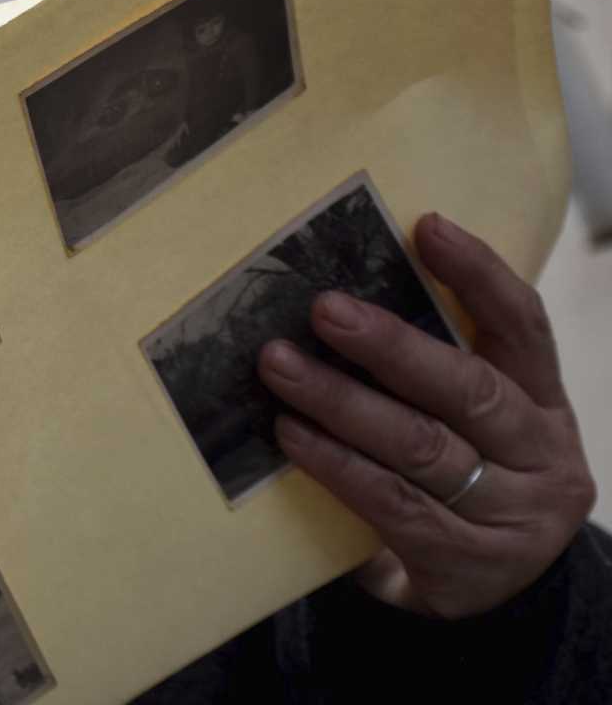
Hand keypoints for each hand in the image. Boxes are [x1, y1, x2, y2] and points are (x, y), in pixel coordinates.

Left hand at [258, 213, 596, 617]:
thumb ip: (431, 367)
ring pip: (421, 447)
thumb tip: (339, 291)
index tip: (426, 226)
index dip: (479, 275)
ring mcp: (513, 514)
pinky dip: (335, 464)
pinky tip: (291, 435)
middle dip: (391, 345)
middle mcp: (542, 454)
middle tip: (323, 308)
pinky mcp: (466, 563)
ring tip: (279, 366)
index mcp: (543, 401)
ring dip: (342, 402)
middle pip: (468, 389)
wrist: (487, 597)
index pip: (523, 326)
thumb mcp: (470, 421)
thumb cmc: (461, 479)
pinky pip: (390, 503)